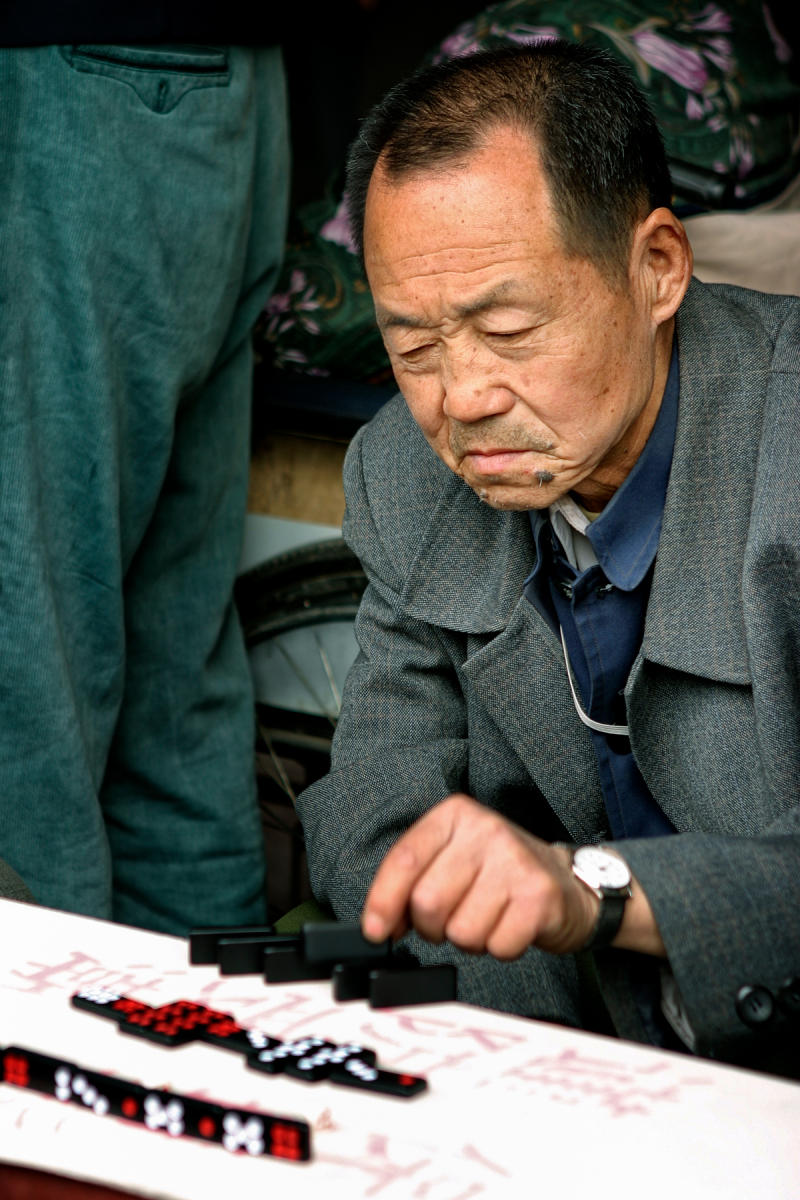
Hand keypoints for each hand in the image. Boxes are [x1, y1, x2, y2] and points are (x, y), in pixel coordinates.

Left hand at [360, 794, 599, 958]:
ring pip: (461, 931)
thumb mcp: (451, 859)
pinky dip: (500, 948)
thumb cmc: (498, 874)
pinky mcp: (540, 896)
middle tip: (452, 919)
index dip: (383, 902)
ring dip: (470, 940)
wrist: (566, 883)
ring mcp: (516, 861)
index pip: (404, 860)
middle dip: (433, 927)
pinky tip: (510, 926)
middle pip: (428, 902)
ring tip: (487, 918)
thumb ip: (411, 882)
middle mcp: (486, 830)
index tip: (376, 931)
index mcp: (455, 815)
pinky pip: (497, 946)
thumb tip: (378, 925)